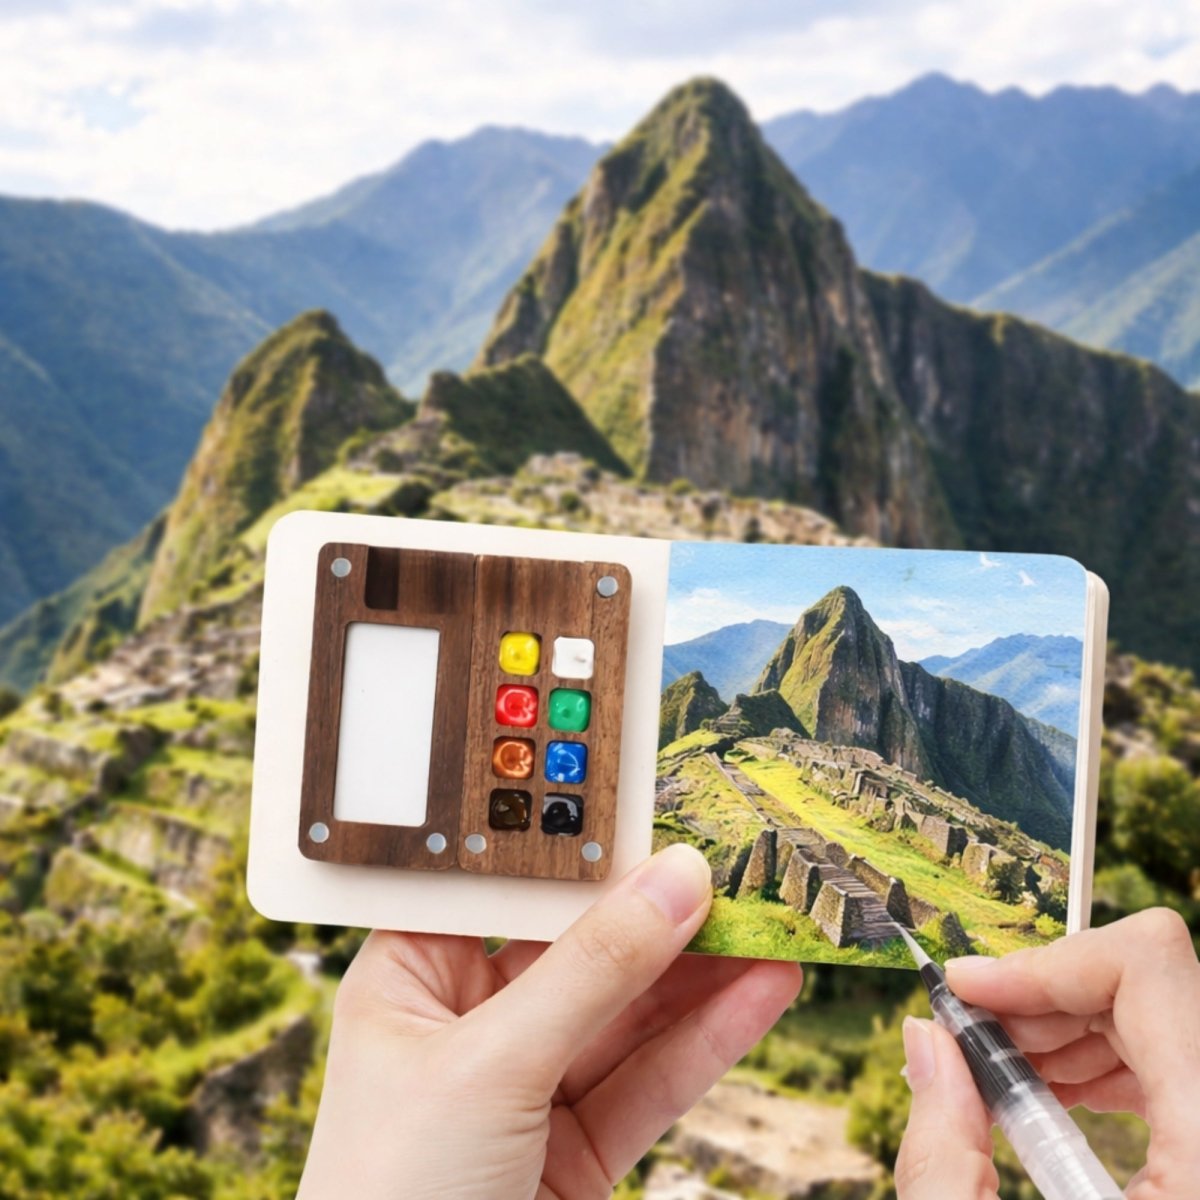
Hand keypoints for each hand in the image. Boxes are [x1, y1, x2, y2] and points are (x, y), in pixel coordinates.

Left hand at [297, 844, 802, 1199]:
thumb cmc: (393, 1196)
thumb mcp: (489, 1068)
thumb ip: (591, 972)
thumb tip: (676, 878)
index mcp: (411, 978)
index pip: (509, 891)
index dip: (583, 852)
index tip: (657, 814)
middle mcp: (469, 1023)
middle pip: (580, 947)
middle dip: (660, 914)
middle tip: (738, 868)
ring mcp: (527, 1086)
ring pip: (627, 1012)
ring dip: (702, 973)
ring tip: (774, 924)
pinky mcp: (576, 1147)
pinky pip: (650, 1078)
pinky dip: (709, 1039)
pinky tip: (763, 993)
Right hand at [895, 907, 1199, 1198]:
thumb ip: (946, 1153)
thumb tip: (923, 1038)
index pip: (1148, 966)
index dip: (1044, 962)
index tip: (966, 988)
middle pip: (1147, 983)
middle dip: (1040, 997)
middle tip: (969, 1035)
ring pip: (1160, 1013)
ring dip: (1064, 1026)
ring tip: (1001, 1073)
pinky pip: (1176, 1059)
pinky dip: (1102, 1060)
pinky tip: (1051, 1096)